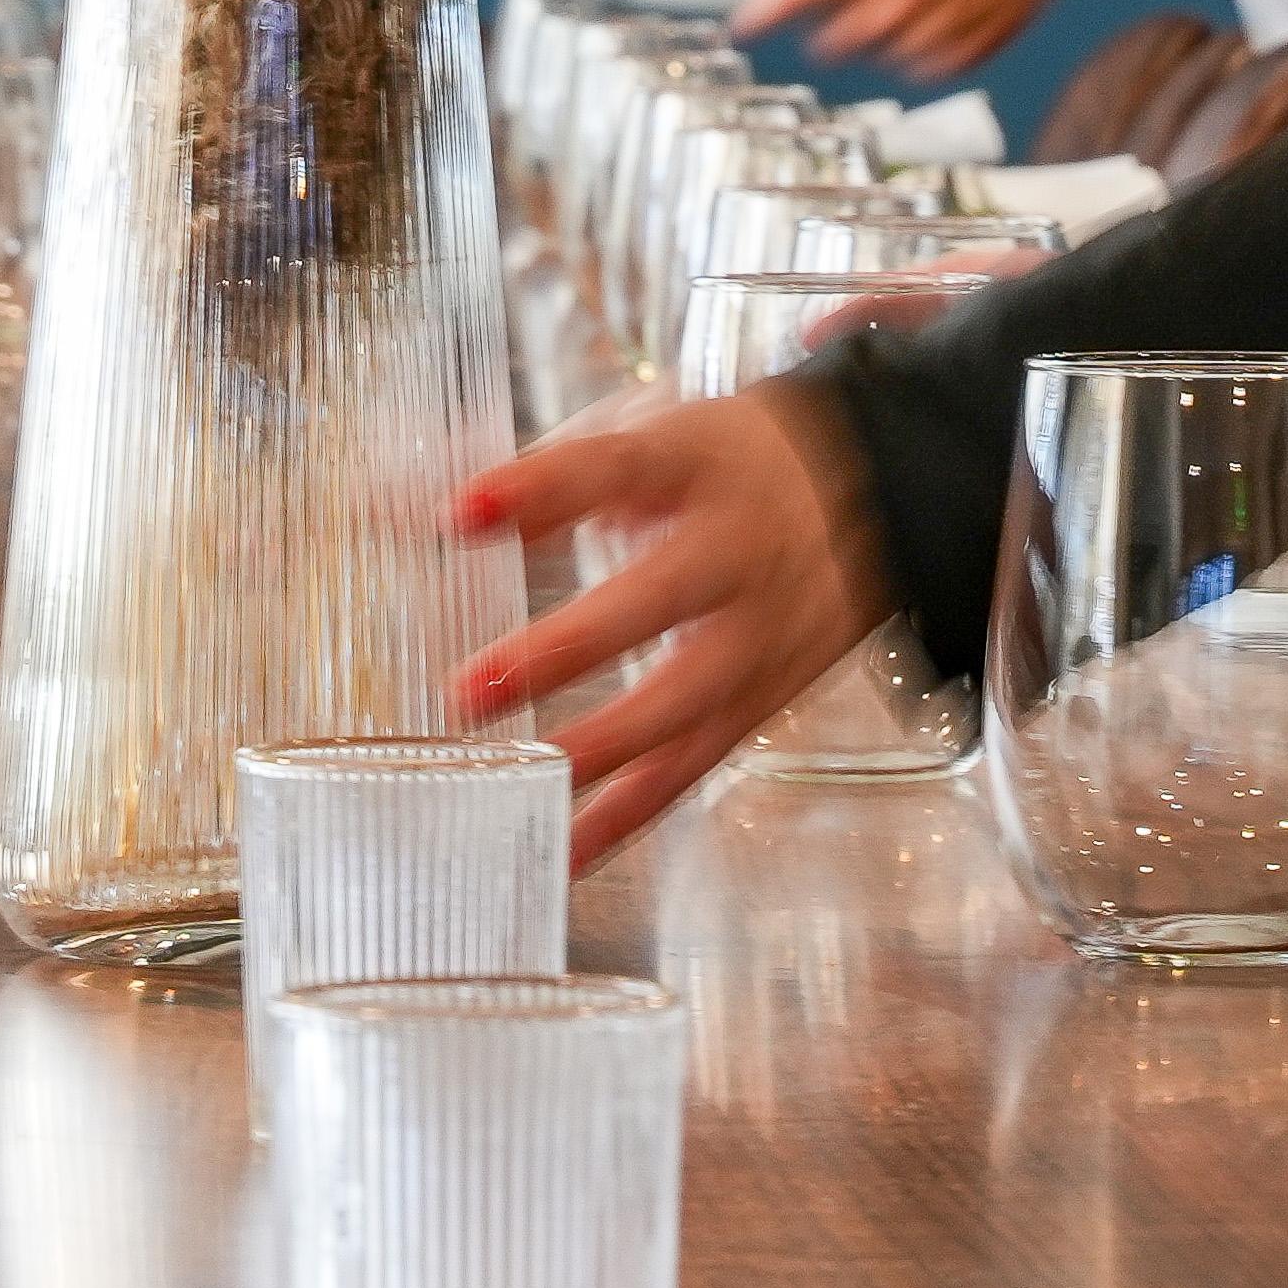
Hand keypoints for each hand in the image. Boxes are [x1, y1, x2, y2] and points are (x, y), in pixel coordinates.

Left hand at [448, 378, 905, 863]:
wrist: (877, 483)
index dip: (538, 489)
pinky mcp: (763, 699)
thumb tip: (410, 506)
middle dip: (568, 647)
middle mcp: (737, 546)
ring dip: (599, 748)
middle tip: (472, 686)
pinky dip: (628, 816)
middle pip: (660, 598)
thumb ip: (536, 479)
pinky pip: (693, 765)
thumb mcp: (645, 438)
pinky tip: (562, 850)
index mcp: (696, 461)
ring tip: (517, 779)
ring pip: (685, 700)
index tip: (460, 511)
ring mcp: (760, 630)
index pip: (615, 466)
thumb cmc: (724, 461)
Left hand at [736, 0, 1061, 77]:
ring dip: (883, 42)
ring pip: (880, 60)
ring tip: (913, 6)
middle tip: (846, 14)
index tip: (743, 25)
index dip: (762, 14)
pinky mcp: (963, 56)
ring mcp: (930, 36)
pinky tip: (939, 21)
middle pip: (832, 46)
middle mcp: (896, 5)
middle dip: (831, 34)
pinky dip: (922, 53)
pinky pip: (923, 70)